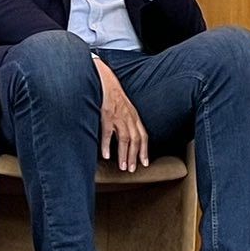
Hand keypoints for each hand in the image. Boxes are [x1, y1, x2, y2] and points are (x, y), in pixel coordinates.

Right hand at [95, 57, 148, 171]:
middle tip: (132, 169)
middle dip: (134, 156)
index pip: (143, 136)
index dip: (145, 150)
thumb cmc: (113, 96)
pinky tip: (106, 156)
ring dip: (124, 154)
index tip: (145, 163)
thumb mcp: (125, 108)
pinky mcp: (106, 115)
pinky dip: (107, 145)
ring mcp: (118, 117)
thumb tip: (128, 138)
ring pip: (124, 139)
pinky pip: (107, 133)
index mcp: (134, 116)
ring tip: (122, 167)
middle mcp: (129, 117)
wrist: (104, 81)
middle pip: (135, 140)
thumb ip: (128, 121)